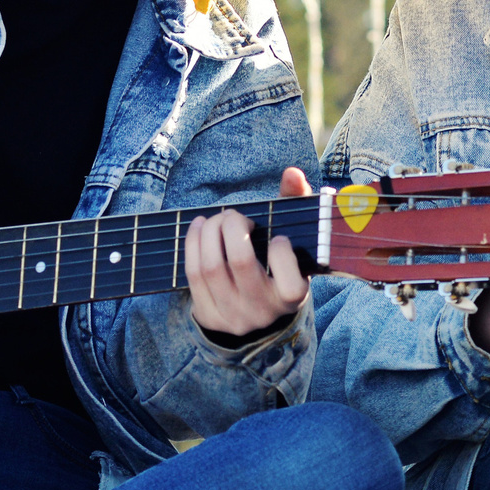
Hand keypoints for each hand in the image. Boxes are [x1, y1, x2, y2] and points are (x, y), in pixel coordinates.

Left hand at [186, 167, 314, 340]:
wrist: (256, 311)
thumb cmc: (280, 265)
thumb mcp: (295, 241)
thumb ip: (296, 204)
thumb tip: (292, 173)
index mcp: (291, 298)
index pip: (289, 280)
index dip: (280, 249)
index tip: (277, 237)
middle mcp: (262, 311)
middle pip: (241, 262)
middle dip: (232, 226)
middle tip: (234, 215)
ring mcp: (233, 316)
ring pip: (211, 267)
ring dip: (208, 232)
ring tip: (215, 219)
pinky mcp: (209, 315)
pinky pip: (193, 275)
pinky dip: (193, 244)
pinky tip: (199, 227)